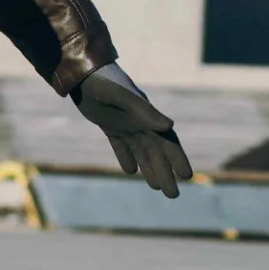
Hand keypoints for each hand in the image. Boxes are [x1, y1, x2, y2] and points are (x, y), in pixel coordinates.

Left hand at [71, 65, 192, 197]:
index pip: (167, 142)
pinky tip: (131, 171)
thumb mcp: (122, 98)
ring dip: (149, 169)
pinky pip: (121, 145)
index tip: (187, 177)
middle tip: (173, 196)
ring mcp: (125, 123)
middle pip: (156, 152)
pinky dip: (127, 158)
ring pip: (141, 151)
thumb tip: (170, 127)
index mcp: (146, 117)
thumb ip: (145, 112)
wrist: (81, 73)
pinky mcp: (109, 125)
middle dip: (165, 173)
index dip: (177, 159)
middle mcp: (139, 122)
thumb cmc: (103, 83)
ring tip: (157, 188)